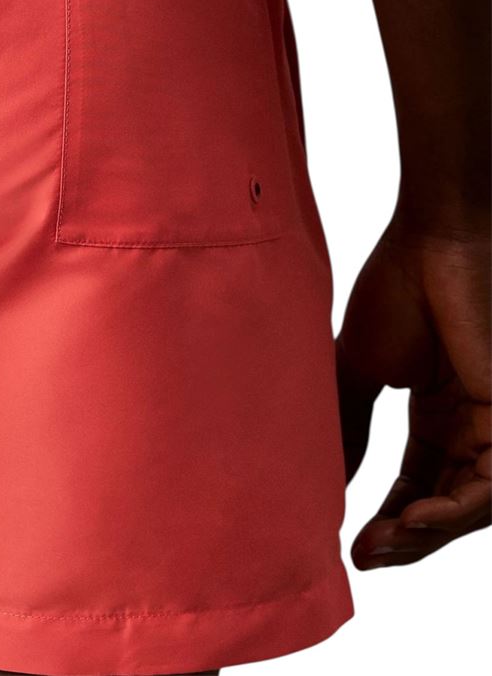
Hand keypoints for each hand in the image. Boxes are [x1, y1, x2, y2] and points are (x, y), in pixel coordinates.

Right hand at [334, 217, 490, 569]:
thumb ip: (347, 422)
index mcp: (438, 413)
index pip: (418, 482)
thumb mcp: (358, 369)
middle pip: (445, 502)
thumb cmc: (396, 290)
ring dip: (428, 534)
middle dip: (408, 537)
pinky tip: (412, 520)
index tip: (352, 542)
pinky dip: (455, 511)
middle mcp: (472, 426)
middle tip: (365, 556)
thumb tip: (325, 474)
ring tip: (382, 546)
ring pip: (471, 505)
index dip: (389, 516)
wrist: (432, 241)